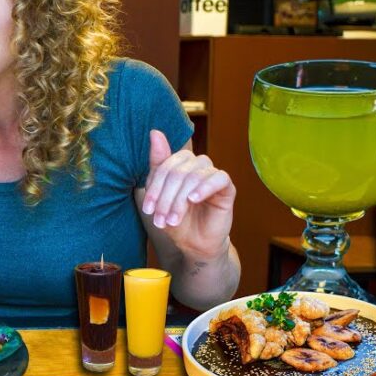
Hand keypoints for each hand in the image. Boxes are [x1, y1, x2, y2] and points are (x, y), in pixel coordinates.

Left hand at [141, 130, 234, 258]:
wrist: (194, 243)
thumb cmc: (177, 218)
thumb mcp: (160, 195)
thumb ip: (158, 165)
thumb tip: (155, 132)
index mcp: (180, 164)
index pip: (165, 166)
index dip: (155, 187)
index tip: (148, 210)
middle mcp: (197, 165)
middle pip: (177, 171)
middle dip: (165, 197)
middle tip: (160, 219)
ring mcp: (212, 175)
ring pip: (194, 176)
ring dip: (179, 200)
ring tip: (173, 219)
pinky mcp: (227, 187)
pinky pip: (219, 178)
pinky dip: (204, 188)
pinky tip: (194, 200)